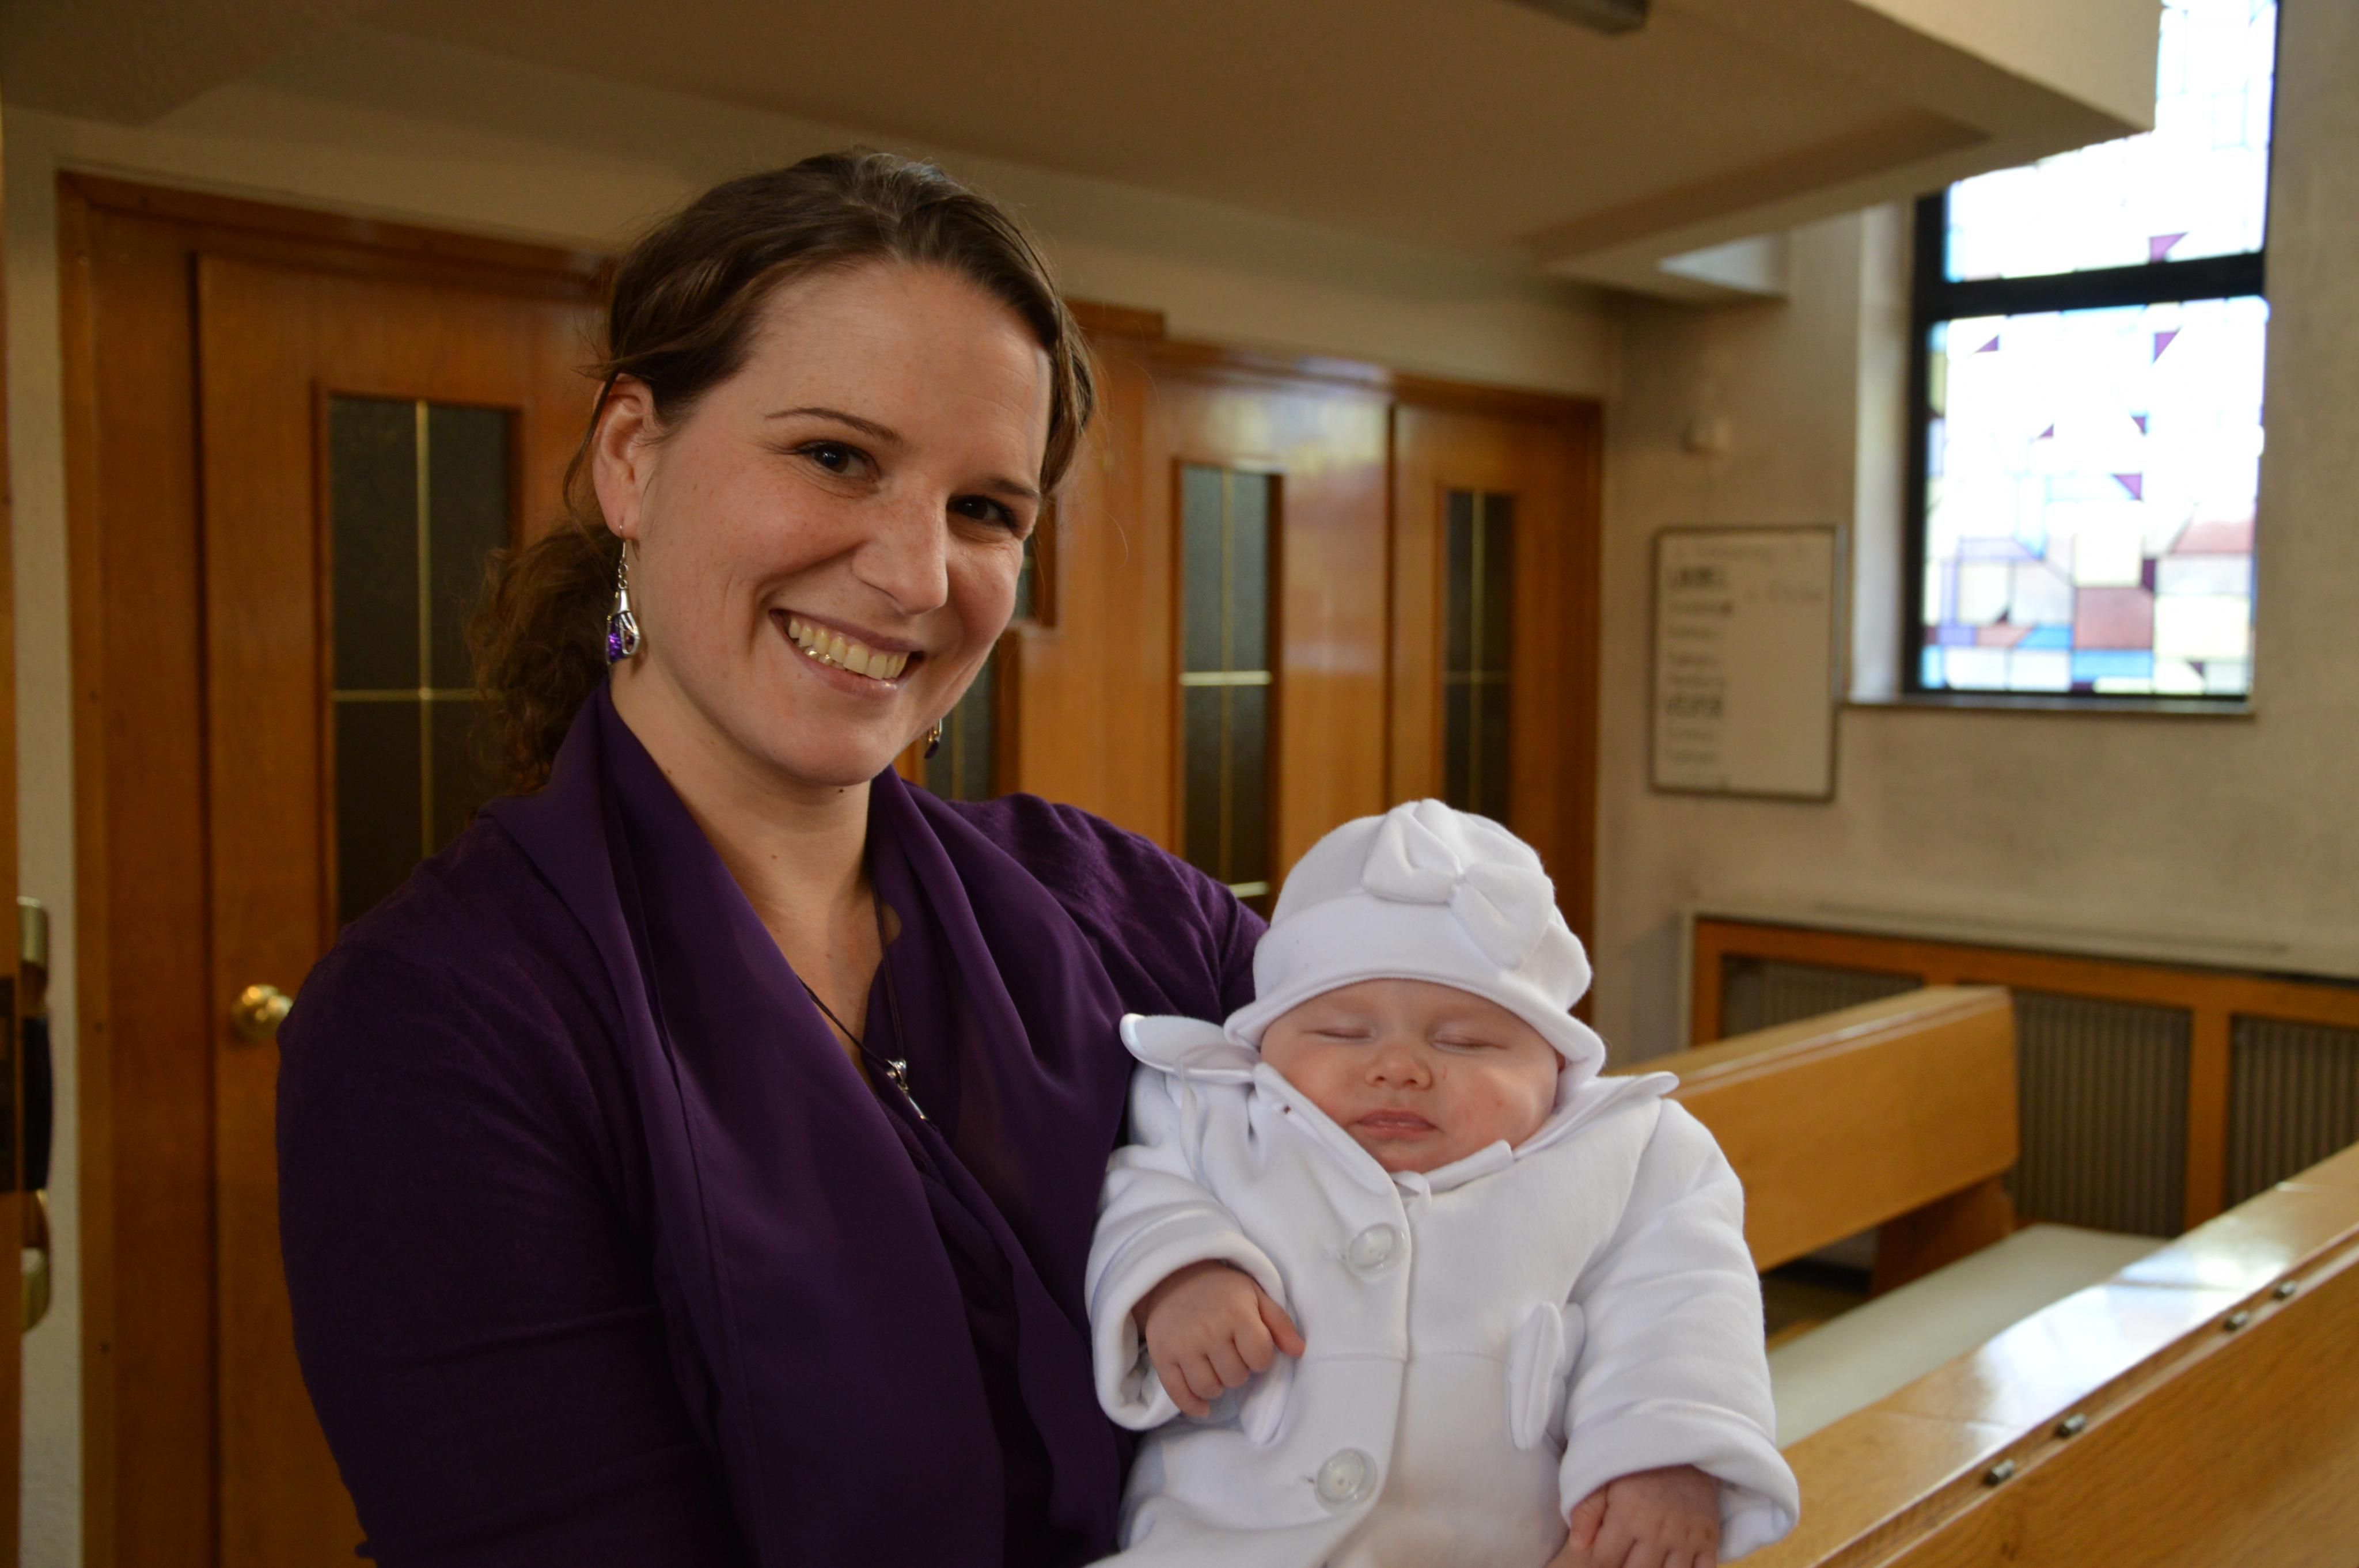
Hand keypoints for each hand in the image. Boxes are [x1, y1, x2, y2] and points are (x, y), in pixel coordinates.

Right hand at [1133, 1260, 1306, 1418]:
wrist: (1172, 1277)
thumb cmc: (1222, 1290)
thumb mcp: (1256, 1296)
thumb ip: (1280, 1324)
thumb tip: (1299, 1352)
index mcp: (1236, 1313)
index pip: (1260, 1359)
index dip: (1260, 1357)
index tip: (1251, 1346)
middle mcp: (1208, 1330)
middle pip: (1235, 1377)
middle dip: (1238, 1369)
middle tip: (1230, 1352)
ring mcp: (1182, 1344)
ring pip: (1209, 1389)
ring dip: (1217, 1384)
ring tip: (1215, 1367)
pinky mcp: (1161, 1355)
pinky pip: (1179, 1394)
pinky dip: (1192, 1406)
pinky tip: (1202, 1406)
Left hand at [1550, 1465, 1719, 1567]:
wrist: (1684, 1444)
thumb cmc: (1638, 1464)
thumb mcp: (1604, 1477)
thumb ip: (1586, 1510)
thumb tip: (1578, 1545)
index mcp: (1627, 1516)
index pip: (1605, 1561)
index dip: (1596, 1566)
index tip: (1598, 1559)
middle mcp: (1657, 1531)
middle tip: (1621, 1560)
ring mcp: (1686, 1538)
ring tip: (1644, 1562)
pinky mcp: (1709, 1539)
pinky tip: (1672, 1566)